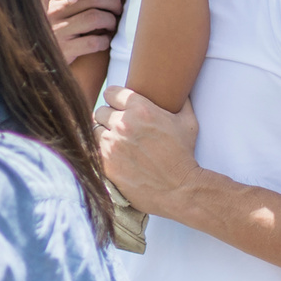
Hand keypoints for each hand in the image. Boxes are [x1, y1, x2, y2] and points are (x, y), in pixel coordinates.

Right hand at [45, 0, 125, 64]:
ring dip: (110, 20)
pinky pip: (92, 42)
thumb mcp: (52, 10)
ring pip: (94, 17)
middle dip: (112, 1)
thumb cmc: (49, 31)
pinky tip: (104, 41)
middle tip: (118, 9)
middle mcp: (54, 11)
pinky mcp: (64, 50)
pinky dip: (104, 41)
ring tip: (112, 25)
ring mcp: (59, 30)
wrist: (33, 58)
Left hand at [97, 87, 201, 217]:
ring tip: (114, 142)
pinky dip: (100, 151)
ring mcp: (112, 144)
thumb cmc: (183, 155)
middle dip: (108, 117)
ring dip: (103, 134)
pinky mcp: (105, 162)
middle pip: (101, 111)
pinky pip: (93, 149)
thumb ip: (182, 102)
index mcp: (141, 109)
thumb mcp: (188, 123)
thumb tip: (181, 91)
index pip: (111, 92)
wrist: (179, 189)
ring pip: (94, 129)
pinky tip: (112, 155)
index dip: (115, 99)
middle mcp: (123, 123)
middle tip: (117, 127)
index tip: (117, 106)